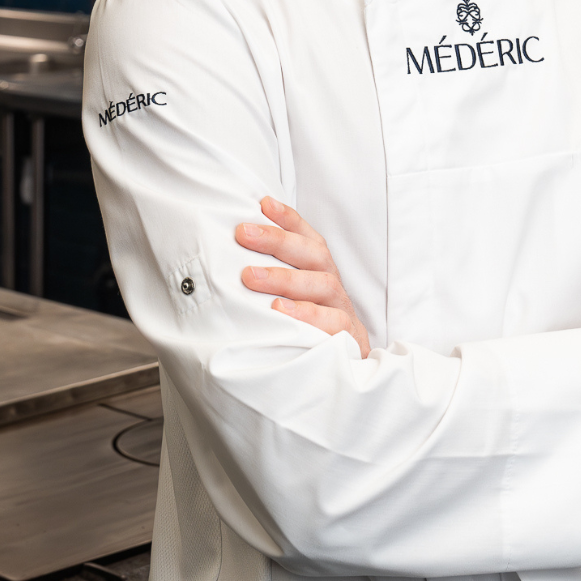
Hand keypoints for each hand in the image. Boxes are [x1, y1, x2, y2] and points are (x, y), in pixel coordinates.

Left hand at [236, 196, 370, 356]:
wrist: (342, 376)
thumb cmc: (307, 334)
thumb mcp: (290, 304)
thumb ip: (269, 280)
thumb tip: (231, 255)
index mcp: (321, 274)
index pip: (309, 239)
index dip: (289, 219)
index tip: (263, 203)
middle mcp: (333, 288)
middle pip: (314, 254)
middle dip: (278, 241)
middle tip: (243, 233)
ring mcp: (343, 312)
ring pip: (323, 285)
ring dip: (286, 278)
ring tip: (251, 277)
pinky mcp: (349, 340)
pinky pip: (334, 324)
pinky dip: (308, 316)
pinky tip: (281, 312)